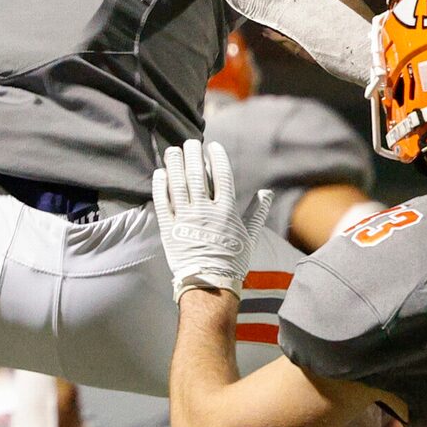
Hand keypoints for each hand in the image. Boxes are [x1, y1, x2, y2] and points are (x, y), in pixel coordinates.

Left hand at [152, 139, 262, 300]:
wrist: (209, 283)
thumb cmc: (232, 261)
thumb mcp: (249, 236)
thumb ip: (256, 213)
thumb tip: (266, 193)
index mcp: (226, 210)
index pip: (220, 175)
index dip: (216, 157)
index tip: (212, 147)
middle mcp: (205, 210)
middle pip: (197, 174)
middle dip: (193, 155)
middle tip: (189, 143)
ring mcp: (185, 218)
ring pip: (178, 184)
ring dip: (175, 164)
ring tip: (173, 151)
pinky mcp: (169, 228)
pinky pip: (163, 202)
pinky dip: (161, 186)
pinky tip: (160, 173)